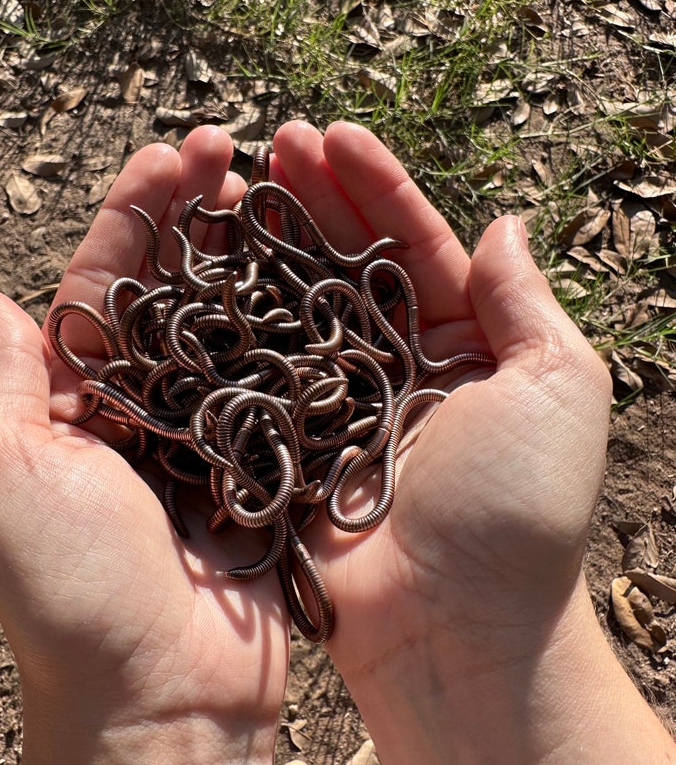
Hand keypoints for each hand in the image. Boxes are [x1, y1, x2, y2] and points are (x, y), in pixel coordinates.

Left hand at [0, 126, 286, 764]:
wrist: (160, 695)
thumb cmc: (69, 586)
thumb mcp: (2, 471)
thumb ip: (4, 380)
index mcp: (73, 402)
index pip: (104, 283)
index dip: (134, 213)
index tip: (171, 154)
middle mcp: (141, 410)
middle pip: (175, 287)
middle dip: (198, 215)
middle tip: (233, 148)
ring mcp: (211, 434)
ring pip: (234, 322)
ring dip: (251, 254)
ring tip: (275, 191)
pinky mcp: (267, 464)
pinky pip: (283, 380)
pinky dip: (297, 326)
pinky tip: (319, 273)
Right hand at [269, 121, 675, 764]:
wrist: (454, 631)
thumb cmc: (518, 508)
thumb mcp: (558, 388)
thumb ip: (528, 303)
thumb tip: (505, 221)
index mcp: (467, 348)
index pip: (416, 247)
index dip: (378, 187)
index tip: (334, 133)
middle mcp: (399, 368)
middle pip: (349, 263)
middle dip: (314, 198)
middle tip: (272, 140)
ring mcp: (337, 405)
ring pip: (297, 304)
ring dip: (268, 242)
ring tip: (233, 180)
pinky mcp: (288, 444)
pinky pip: (258, 367)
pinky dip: (233, 315)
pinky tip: (207, 265)